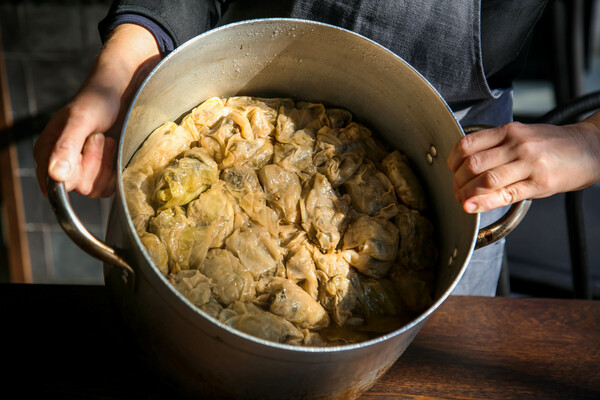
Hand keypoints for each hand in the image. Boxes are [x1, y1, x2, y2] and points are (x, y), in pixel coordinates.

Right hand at [34, 85, 120, 196]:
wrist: (119, 95)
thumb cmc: (96, 101)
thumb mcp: (81, 120)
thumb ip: (67, 146)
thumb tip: (56, 176)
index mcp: (46, 152)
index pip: (53, 184)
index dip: (73, 173)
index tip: (84, 146)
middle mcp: (61, 165)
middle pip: (79, 187)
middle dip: (94, 162)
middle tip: (98, 137)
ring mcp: (83, 171)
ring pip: (95, 189)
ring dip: (106, 163)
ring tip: (106, 139)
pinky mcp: (101, 174)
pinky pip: (108, 187)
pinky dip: (115, 168)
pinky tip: (114, 148)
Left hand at [447, 118, 599, 212]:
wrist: (589, 148)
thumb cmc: (551, 145)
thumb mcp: (521, 135)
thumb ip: (495, 146)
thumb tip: (464, 165)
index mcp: (509, 131)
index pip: (468, 144)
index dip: (452, 161)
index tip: (451, 171)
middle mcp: (517, 144)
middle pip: (472, 164)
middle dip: (457, 181)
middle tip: (456, 190)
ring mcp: (528, 163)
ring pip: (486, 179)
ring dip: (467, 194)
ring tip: (462, 200)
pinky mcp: (539, 182)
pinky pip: (505, 194)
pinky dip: (483, 202)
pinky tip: (472, 207)